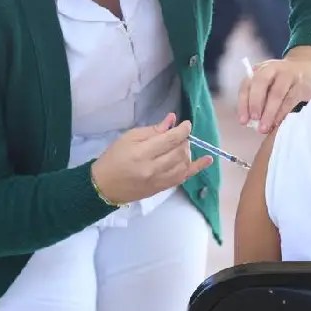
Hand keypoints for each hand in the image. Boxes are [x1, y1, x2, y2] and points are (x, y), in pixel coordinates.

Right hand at [90, 113, 212, 205]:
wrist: (104, 186)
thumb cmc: (113, 158)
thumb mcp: (128, 138)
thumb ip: (152, 130)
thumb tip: (172, 120)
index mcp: (142, 153)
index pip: (170, 140)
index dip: (182, 130)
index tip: (186, 124)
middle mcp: (152, 169)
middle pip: (180, 152)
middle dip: (184, 140)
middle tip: (178, 136)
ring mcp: (158, 181)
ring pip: (184, 164)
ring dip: (187, 152)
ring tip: (181, 146)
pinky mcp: (161, 189)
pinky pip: (183, 178)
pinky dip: (196, 168)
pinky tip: (207, 160)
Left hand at [238, 46, 310, 133]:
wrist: (310, 69)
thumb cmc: (284, 81)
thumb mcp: (269, 84)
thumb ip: (260, 99)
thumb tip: (251, 122)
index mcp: (259, 70)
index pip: (246, 85)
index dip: (243, 103)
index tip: (243, 121)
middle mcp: (272, 69)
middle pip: (260, 83)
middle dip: (255, 103)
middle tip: (254, 120)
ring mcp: (288, 74)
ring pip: (276, 93)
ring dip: (269, 112)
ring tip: (264, 127)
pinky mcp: (301, 83)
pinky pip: (290, 99)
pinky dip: (282, 112)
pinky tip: (277, 122)